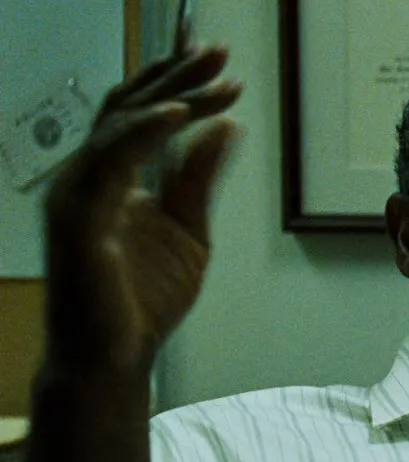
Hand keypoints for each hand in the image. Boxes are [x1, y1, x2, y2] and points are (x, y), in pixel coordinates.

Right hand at [41, 36, 241, 374]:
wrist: (115, 358)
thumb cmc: (145, 300)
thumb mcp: (190, 229)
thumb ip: (200, 178)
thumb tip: (227, 127)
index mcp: (114, 178)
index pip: (140, 115)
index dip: (177, 83)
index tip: (221, 64)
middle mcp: (90, 177)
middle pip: (128, 107)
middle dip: (175, 75)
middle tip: (220, 52)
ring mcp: (77, 193)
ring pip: (119, 124)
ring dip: (170, 95)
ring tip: (213, 76)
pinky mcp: (77, 216)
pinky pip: (109, 160)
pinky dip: (144, 131)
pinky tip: (181, 113)